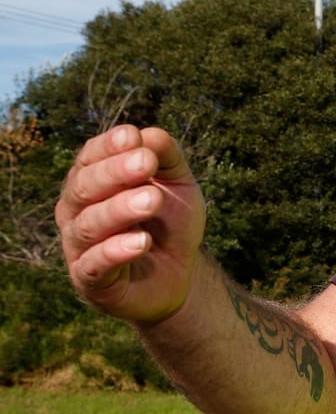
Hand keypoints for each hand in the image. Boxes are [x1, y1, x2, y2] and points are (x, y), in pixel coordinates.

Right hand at [56, 125, 205, 323]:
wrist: (179, 275)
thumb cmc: (170, 224)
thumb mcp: (179, 186)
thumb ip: (167, 158)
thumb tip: (149, 133)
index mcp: (93, 182)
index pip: (91, 158)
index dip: (108, 147)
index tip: (132, 137)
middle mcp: (77, 210)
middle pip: (84, 187)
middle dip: (115, 173)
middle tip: (146, 164)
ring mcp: (79, 245)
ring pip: (89, 223)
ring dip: (120, 209)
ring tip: (152, 200)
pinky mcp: (90, 280)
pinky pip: (95, 263)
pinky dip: (116, 251)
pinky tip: (142, 242)